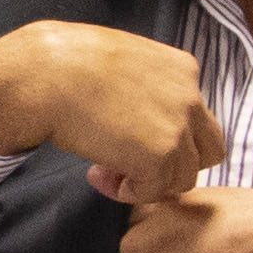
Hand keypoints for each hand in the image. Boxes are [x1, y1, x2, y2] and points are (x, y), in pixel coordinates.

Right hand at [0, 21, 226, 206]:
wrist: (44, 74)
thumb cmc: (63, 63)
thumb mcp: (119, 61)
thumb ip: (141, 83)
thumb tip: (132, 109)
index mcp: (183, 68)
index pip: (196, 117)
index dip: (166, 136)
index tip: (128, 139)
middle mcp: (190, 96)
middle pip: (208, 150)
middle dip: (174, 164)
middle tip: (132, 165)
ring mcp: (178, 127)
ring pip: (183, 177)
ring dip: (146, 181)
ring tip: (104, 170)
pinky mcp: (159, 156)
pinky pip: (154, 191)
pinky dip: (127, 191)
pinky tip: (97, 175)